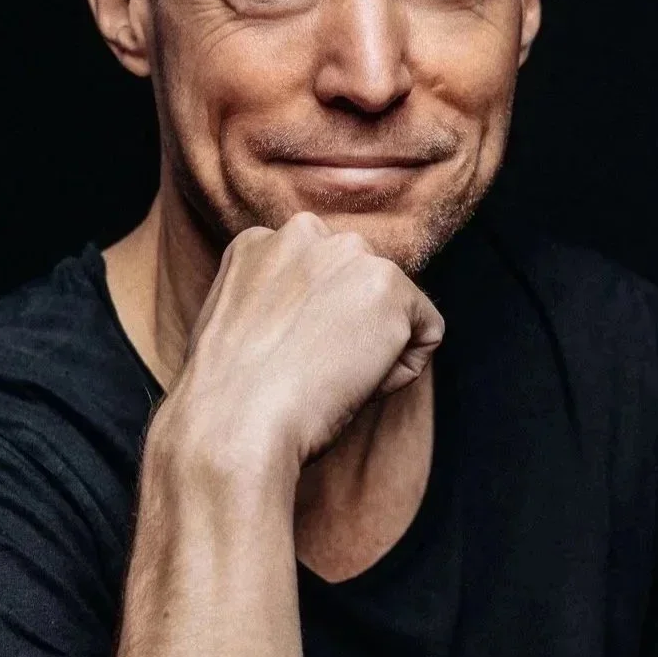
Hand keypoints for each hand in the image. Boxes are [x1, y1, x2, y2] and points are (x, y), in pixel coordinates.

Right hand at [148, 212, 444, 485]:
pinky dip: (404, 367)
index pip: (320, 278)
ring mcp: (350, 255)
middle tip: (308, 370)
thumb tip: (324, 318)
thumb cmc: (230, 398)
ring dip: (376, 347)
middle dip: (350, 327)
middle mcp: (305, 232)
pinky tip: (359, 382)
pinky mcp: (389, 286)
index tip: (287, 358)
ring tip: (328, 376)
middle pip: (359, 286)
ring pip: (394, 309)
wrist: (236, 424)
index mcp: (262, 241)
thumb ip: (278, 301)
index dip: (313, 327)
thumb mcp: (240, 325)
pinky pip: (427, 332)